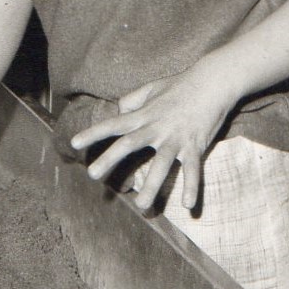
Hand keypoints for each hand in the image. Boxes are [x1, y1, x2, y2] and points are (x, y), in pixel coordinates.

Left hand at [70, 66, 236, 211]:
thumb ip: (131, 100)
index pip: (113, 124)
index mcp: (144, 114)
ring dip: (151, 186)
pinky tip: (188, 206)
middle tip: (92, 175)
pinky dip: (191, 187)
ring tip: (141, 206)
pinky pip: (193, 170)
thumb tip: (118, 112)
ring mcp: (176, 138)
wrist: (213, 82)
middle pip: (129, 144)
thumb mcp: (151, 88)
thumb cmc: (180, 84)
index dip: (93, 133)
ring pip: (161, 165)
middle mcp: (156, 127)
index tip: (74, 143)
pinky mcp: (195, 146)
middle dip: (110, 160)